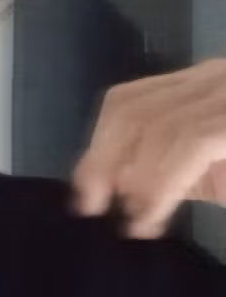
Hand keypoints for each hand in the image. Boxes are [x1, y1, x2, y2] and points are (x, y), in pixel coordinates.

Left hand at [72, 59, 225, 238]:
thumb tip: (113, 180)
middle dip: (103, 160)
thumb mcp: (209, 173)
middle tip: (93, 208)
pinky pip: (190, 142)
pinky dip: (163, 186)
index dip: (98, 145)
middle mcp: (217, 77)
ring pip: (157, 126)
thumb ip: (164, 167)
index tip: (84, 192)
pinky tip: (154, 219)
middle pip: (134, 108)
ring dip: (135, 180)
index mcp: (202, 84)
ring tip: (133, 220)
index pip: (128, 100)